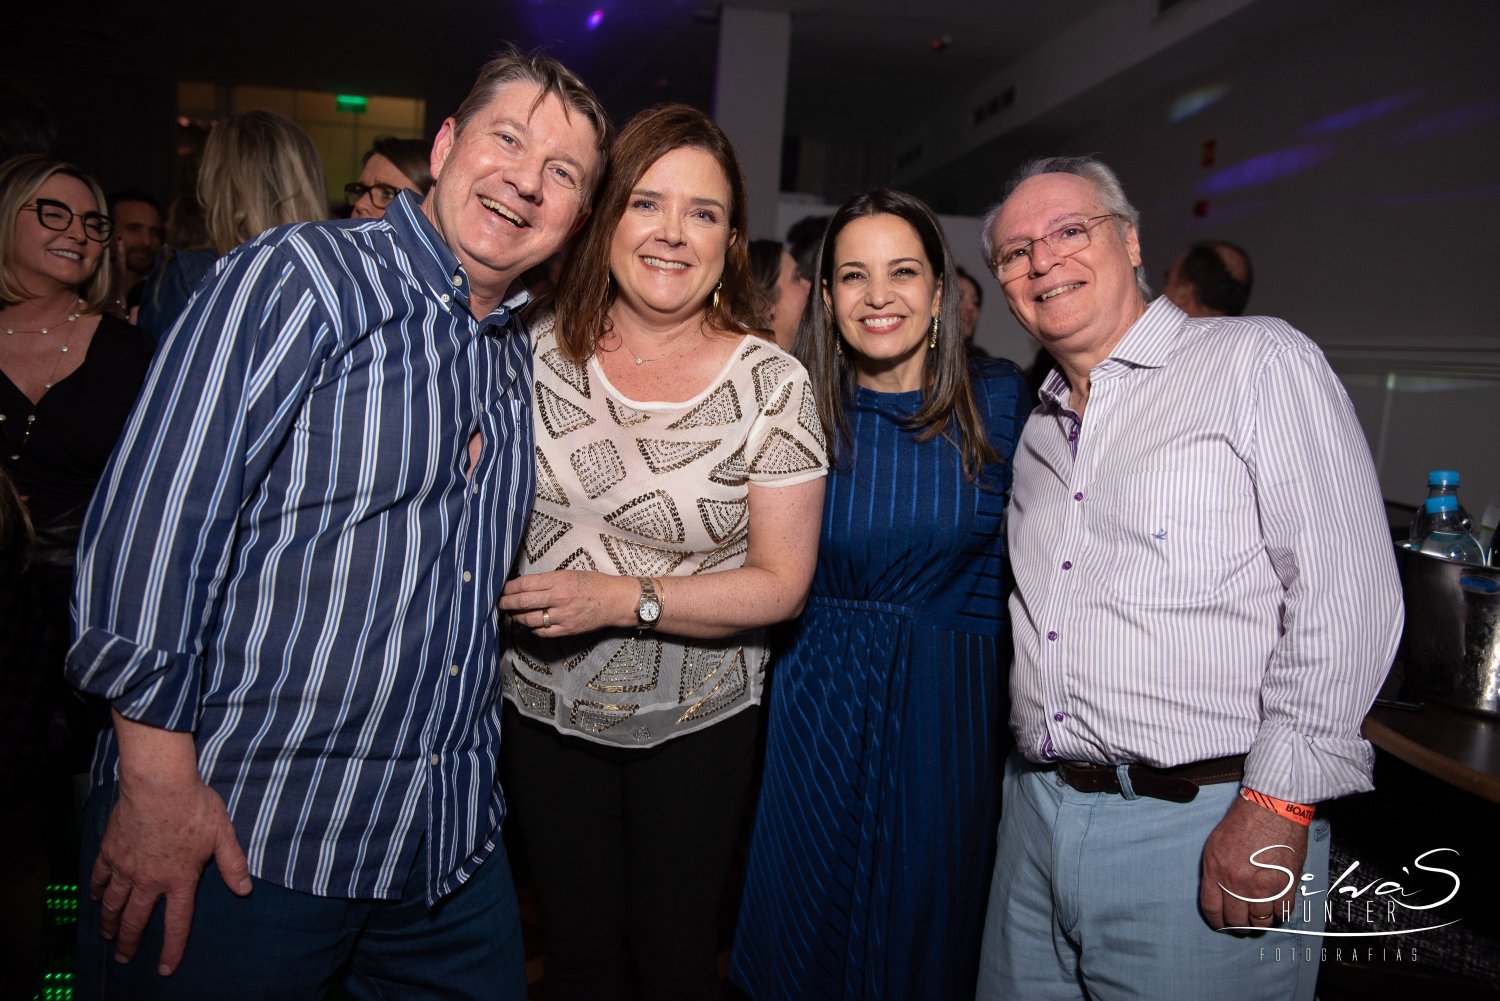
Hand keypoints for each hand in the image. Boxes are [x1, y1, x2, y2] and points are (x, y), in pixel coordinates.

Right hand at [90, 772, 250, 974]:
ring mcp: (126, 867)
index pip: (176, 923)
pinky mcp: (110, 852)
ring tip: (106, 936)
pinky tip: (93, 899)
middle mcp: (149, 880)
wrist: (158, 784)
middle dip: (129, 942)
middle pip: (136, 920)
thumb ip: (233, 864)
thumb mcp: (222, 835)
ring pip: (112, 904)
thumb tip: (244, 889)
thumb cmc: (194, 806)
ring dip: (108, 923)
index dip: (172, 949)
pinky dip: (95, 891)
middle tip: (124, 957)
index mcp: (179, 879)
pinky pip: (99, 878)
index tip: (165, 970)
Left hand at [499, 570, 635, 635]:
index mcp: (559, 580)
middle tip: (500, 603)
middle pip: (523, 602)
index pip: (526, 584)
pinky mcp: (567, 629)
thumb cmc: (594, 584)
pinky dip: (533, 629)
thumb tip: (525, 587)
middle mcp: (559, 598)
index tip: (503, 589)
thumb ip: (548, 581)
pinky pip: (543, 632)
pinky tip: (531, 624)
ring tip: (514, 614)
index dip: (510, 588)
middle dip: (507, 603)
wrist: (615, 600)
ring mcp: (563, 616)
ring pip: (530, 620)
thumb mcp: (570, 574)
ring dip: (518, 617)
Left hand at [1200, 794, 1308, 931]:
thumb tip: (1218, 891)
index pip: (1212, 909)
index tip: (1222, 924)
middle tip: (1243, 926)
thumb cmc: (1244, 820)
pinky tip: (1276, 908)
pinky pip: (1282, 913)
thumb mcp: (1216, 844)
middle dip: (1239, 926)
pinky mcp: (1286, 886)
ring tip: (1260, 919)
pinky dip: (1279, 914)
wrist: (1273, 808)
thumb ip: (1215, 870)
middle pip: (1236, 920)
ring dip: (1260, 923)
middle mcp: (1237, 884)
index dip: (1217, 921)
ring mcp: (1263, 887)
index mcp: (1216, 871)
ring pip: (1260, 921)